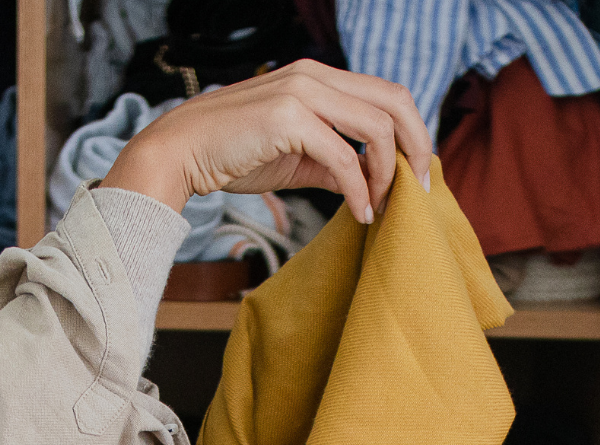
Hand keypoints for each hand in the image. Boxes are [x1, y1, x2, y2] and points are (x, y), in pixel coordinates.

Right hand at [101, 60, 433, 223]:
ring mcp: (302, 93)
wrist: (180, 152)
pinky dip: (359, 190)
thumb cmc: (232, 153)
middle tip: (420, 188)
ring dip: (387, 173)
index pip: (387, 94)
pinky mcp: (289, 119)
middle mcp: (314, 76)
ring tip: (381, 204)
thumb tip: (371, 183)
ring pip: (376, 128)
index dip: (412, 132)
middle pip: (395, 102)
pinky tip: (359, 213)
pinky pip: (344, 157)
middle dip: (417, 147)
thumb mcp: (295, 157)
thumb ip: (335, 163)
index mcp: (318, 77)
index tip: (416, 173)